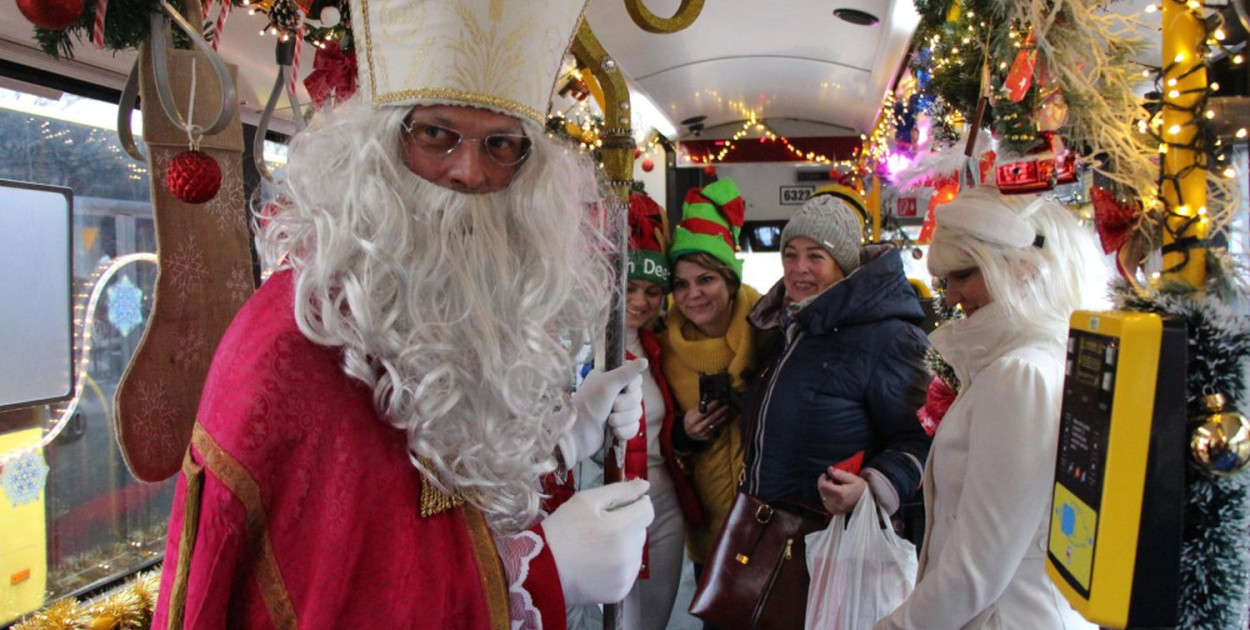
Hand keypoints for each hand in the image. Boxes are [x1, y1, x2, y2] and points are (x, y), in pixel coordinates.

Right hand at [543, 479, 653, 604]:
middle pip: (641, 531)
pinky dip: (620, 564)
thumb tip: (645, 486)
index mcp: (621, 529)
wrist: (541, 570)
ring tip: (598, 546)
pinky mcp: (621, 591)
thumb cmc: (562, 529)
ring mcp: (626, 576)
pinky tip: (599, 562)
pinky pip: (629, 571)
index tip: (622, 506)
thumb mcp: (586, 501)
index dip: (637, 504)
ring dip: (625, 545)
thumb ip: (619, 491)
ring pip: (636, 551)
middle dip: (628, 524)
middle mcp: (629, 555)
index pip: (647, 511)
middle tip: (602, 527)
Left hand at [559, 359, 647, 465]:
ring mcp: (618, 411)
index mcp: (610, 379)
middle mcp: (615, 393)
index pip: (636, 378)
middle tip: (612, 406)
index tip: (625, 389)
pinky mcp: (620, 427)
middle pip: (638, 396)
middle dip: (626, 404)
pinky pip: (634, 427)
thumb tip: (645, 360)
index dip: (633, 385)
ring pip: (637, 413)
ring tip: (609, 421)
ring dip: (624, 418)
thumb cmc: (588, 404)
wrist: (578, 435)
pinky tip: (614, 432)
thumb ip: (627, 372)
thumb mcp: (607, 384)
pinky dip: (625, 430)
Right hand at [683, 401, 729, 441]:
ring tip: (728, 411)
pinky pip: (716, 429)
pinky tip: (724, 418)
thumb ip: (698, 406)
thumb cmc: (690, 420)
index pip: (703, 412)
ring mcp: (703, 434)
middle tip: (726, 406)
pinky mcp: (708, 437)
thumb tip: (709, 399)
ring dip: (722, 417)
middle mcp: (697, 428)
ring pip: (715, 424)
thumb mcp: (690, 412)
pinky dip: (721, 423)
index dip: (711, 406)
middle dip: (720, 411)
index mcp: (691, 420)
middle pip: (711, 418)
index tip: (718, 401)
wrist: (688, 433)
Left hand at [817, 467, 866, 514]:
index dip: (822, 478)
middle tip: (833, 481)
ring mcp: (835, 508)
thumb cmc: (861, 489)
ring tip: (836, 488)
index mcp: (841, 494)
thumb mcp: (852, 478)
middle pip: (821, 491)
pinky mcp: (834, 511)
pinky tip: (835, 494)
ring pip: (822, 496)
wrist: (866, 500)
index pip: (822, 486)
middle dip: (825, 484)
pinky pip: (825, 503)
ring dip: (826, 490)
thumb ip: (840, 474)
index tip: (827, 475)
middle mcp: (837, 503)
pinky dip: (828, 497)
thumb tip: (830, 470)